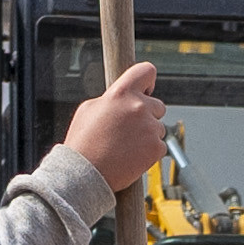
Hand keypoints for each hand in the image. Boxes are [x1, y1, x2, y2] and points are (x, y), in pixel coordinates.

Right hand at [64, 61, 166, 188]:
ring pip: (158, 127)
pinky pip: (160, 145)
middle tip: (127, 130)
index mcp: (121, 94)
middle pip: (157, 105)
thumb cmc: (83, 142)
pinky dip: (149, 151)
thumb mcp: (89, 109)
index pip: (146, 71)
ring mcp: (150, 128)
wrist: (85, 173)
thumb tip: (126, 97)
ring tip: (125, 146)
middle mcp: (139, 107)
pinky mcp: (157, 148)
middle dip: (147, 115)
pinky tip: (131, 156)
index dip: (148, 80)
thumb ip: (112, 99)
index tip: (146, 89)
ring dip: (147, 135)